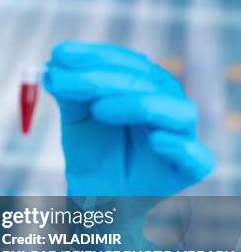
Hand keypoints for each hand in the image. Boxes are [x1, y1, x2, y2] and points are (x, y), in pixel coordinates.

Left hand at [43, 41, 215, 196]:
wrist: (96, 197)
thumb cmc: (92, 152)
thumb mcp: (76, 117)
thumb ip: (70, 91)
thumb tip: (55, 64)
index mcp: (145, 85)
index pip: (125, 62)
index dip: (93, 56)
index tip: (58, 54)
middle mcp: (168, 103)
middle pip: (147, 81)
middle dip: (102, 79)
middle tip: (64, 83)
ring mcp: (182, 136)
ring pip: (175, 112)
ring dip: (138, 105)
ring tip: (98, 110)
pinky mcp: (190, 168)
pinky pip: (195, 157)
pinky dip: (178, 147)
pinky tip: (155, 141)